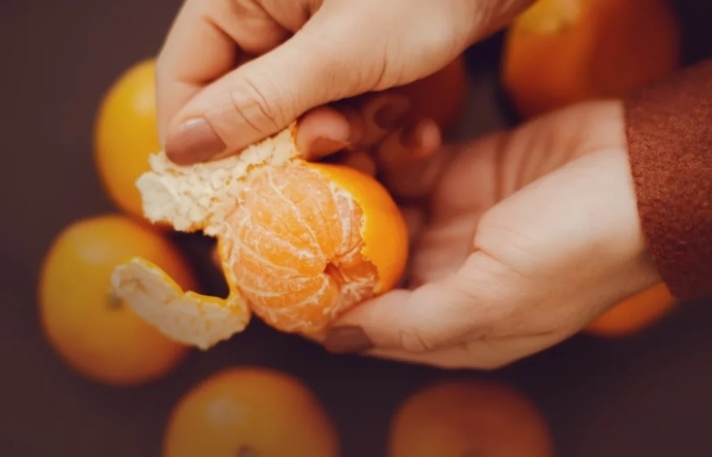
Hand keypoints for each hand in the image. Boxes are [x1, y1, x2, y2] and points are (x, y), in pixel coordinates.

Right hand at [155, 0, 533, 164]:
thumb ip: (260, 101)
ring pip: (303, 115)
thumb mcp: (339, 51)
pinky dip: (377, 124)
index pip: (185, 76)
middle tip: (340, 141)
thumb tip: (183, 148)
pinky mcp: (359, 52)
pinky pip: (346, 106)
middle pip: (247, 104)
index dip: (203, 140)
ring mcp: (317, 34)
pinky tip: (414, 126)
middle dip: (298, 139)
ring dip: (348, 135)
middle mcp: (270, 13)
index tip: (233, 191)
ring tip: (389, 120)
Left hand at [305, 99, 661, 369]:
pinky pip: (406, 165)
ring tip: (344, 152)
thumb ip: (412, 325)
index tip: (278, 274)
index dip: (323, 304)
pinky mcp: (463, 173)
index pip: (371, 326)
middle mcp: (449, 278)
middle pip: (367, 262)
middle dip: (331, 232)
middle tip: (294, 196)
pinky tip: (401, 138)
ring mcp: (455, 223)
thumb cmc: (581, 249)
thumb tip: (335, 340)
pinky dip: (394, 151)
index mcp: (457, 325)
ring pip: (378, 208)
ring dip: (358, 183)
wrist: (646, 171)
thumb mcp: (493, 299)